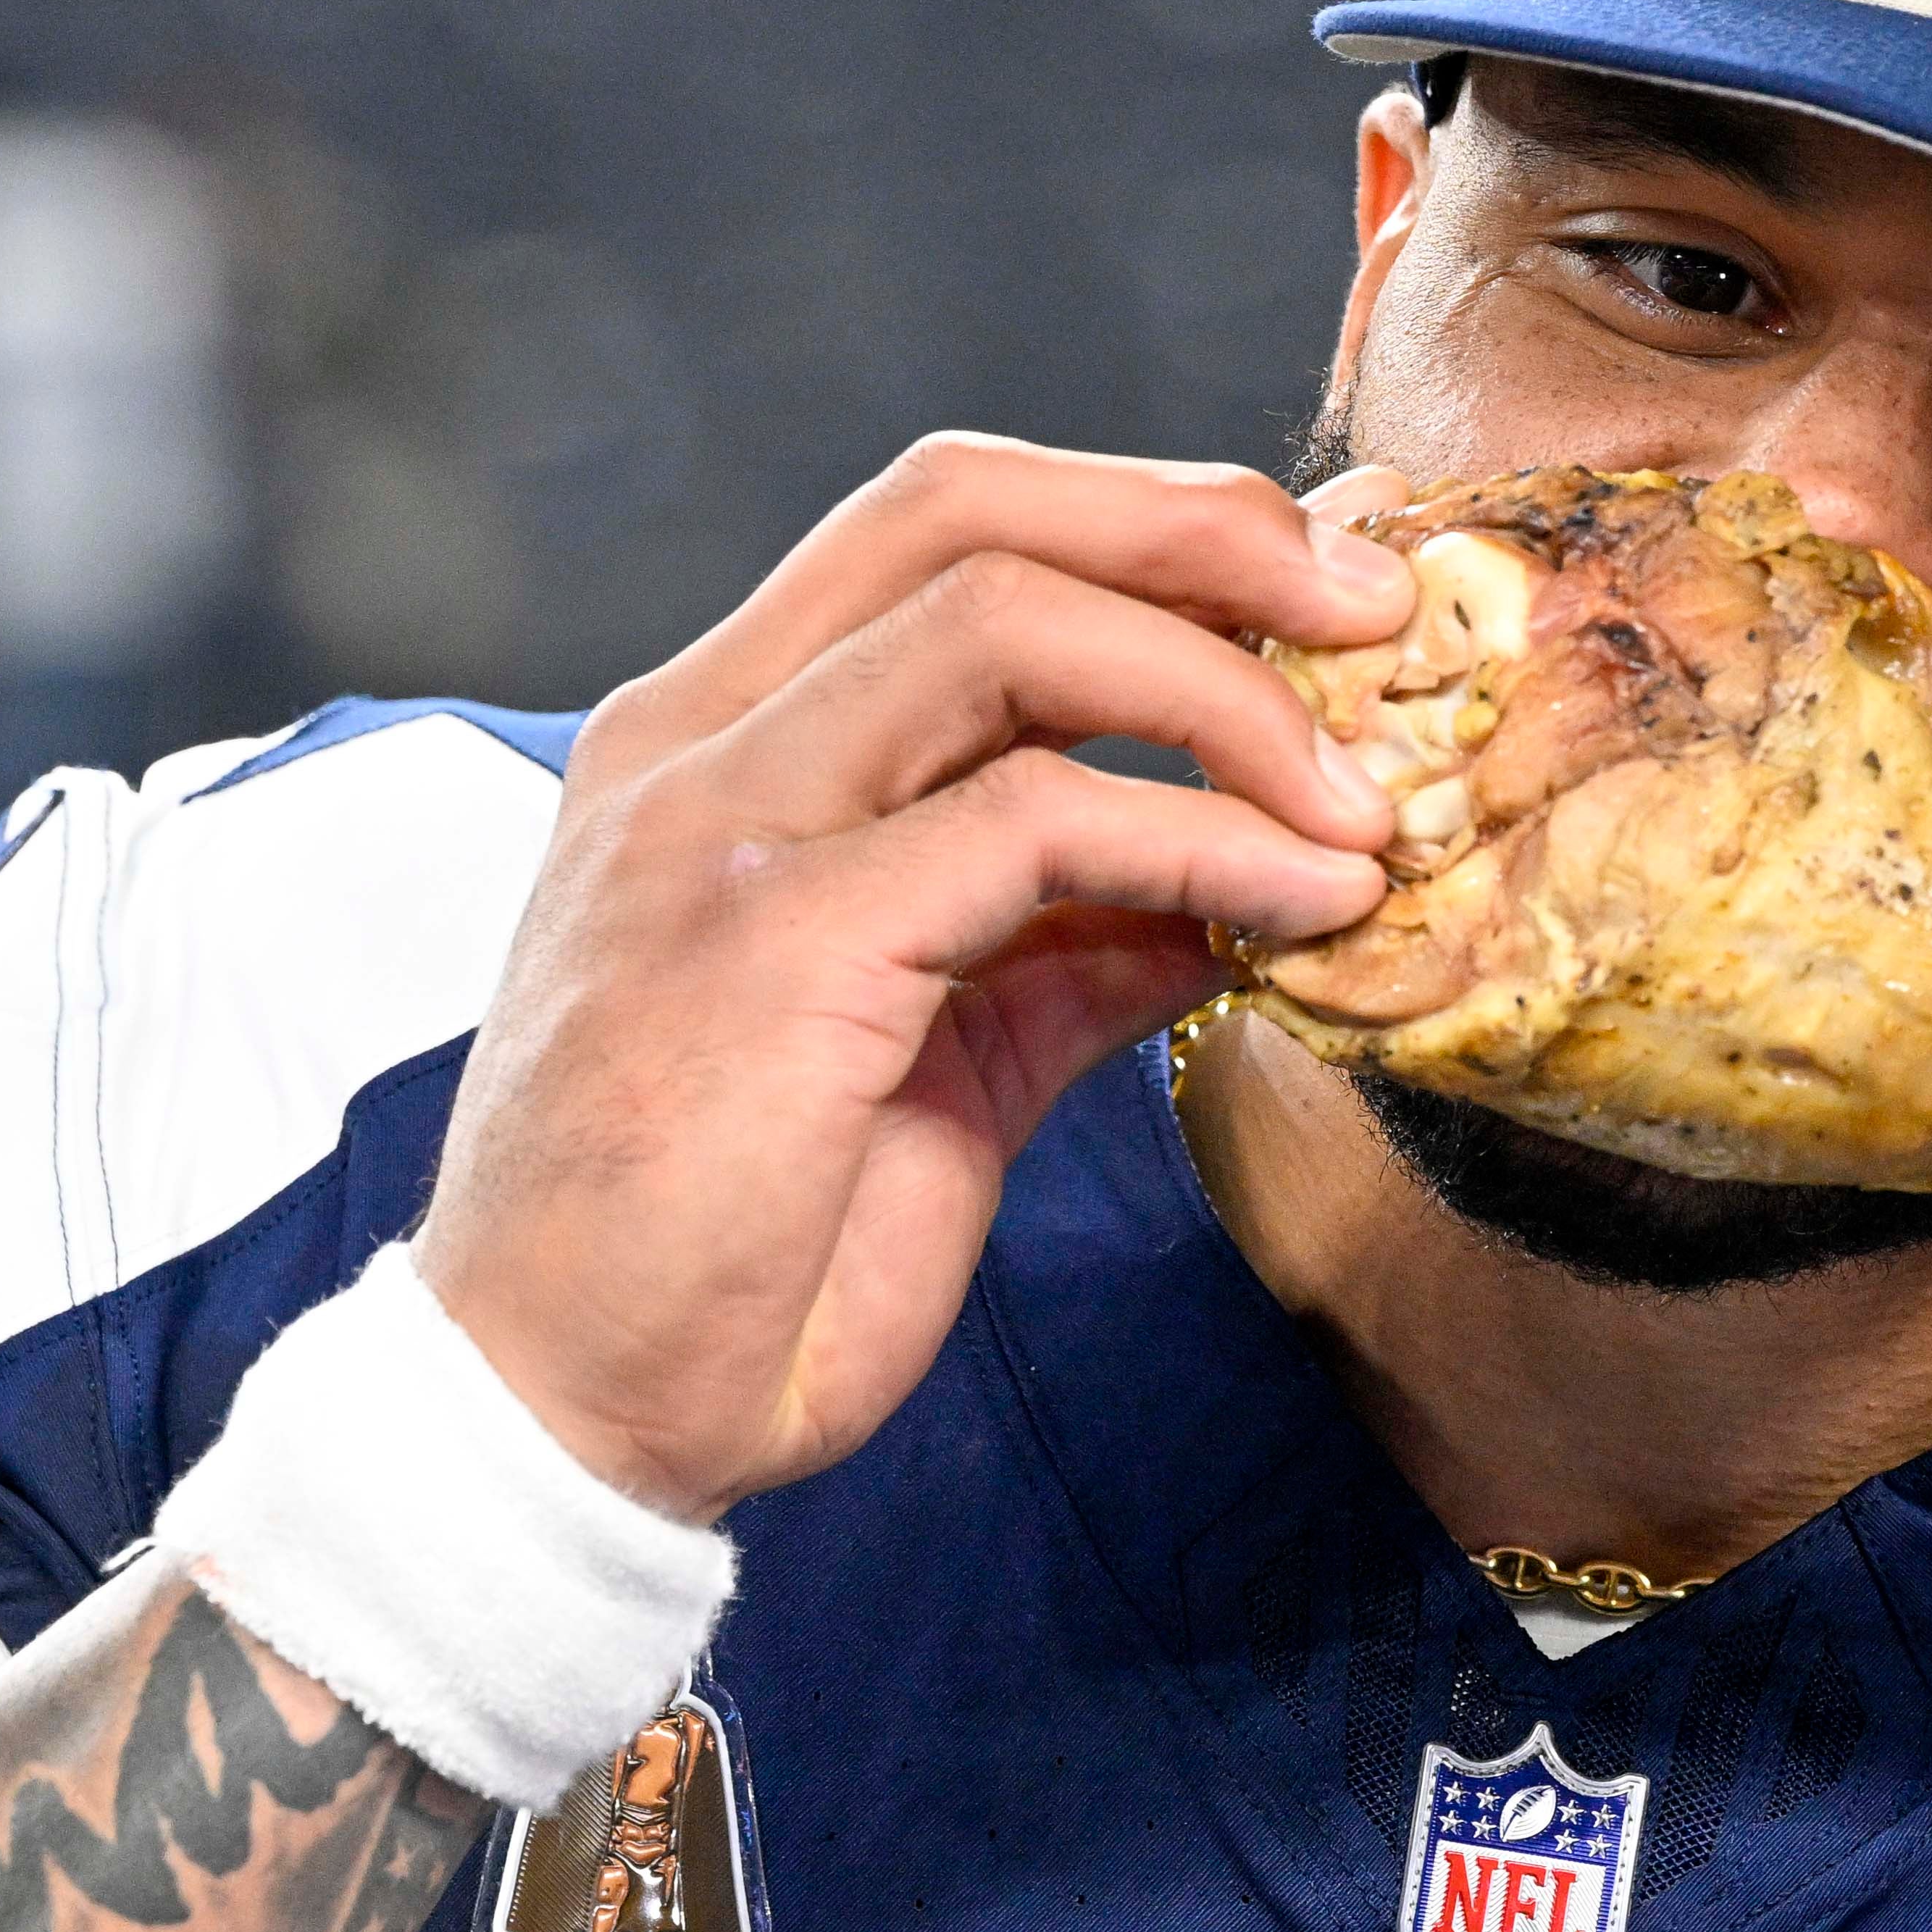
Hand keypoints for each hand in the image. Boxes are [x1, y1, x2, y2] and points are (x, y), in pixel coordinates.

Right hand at [419, 435, 1412, 1521]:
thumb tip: (1240, 884)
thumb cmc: (720, 1265)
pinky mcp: (775, 933)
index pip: (934, 530)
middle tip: (1374, 604)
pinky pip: (1038, 814)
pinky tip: (1305, 901)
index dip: (1139, 526)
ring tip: (1365, 796)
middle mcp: (696, 743)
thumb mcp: (934, 1065)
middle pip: (966, 508)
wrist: (557, 1424)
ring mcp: (719, 821)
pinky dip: (1207, 837)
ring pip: (1006, 618)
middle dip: (1199, 526)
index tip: (1306, 600)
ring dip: (1230, 687)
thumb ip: (1063, 946)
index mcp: (713, 747)